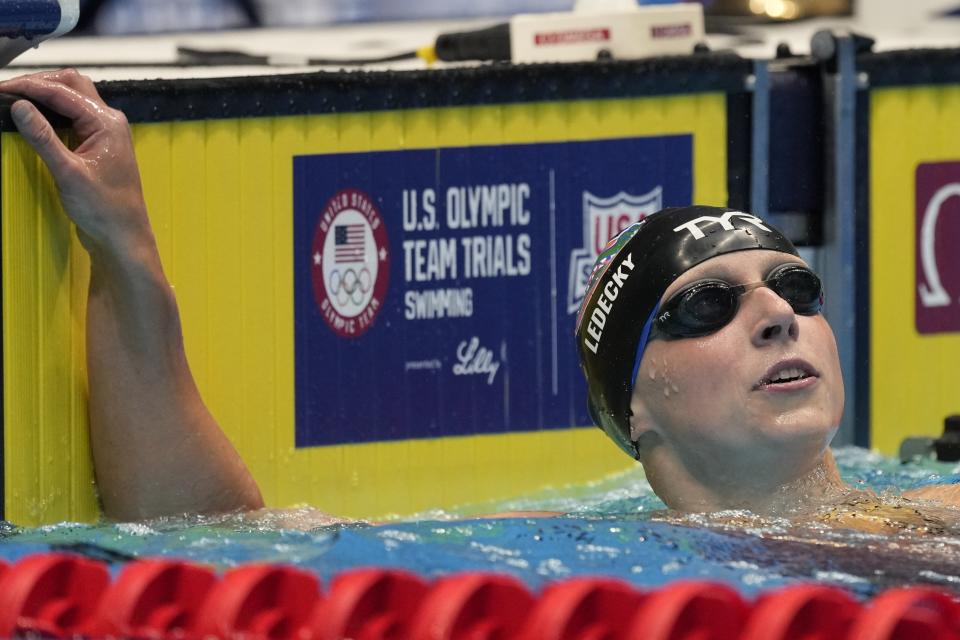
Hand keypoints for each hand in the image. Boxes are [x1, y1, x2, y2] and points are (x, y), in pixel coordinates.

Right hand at [0, 69, 152, 258]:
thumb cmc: (106, 210)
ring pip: (73, 98)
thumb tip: (20, 107)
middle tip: (8, 91)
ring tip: (16, 100)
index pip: (62, 91)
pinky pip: (73, 116)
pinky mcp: (96, 145)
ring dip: (46, 94)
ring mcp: (104, 133)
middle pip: (71, 85)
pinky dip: (52, 111)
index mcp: (107, 124)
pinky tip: (35, 117)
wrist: (123, 236)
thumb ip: (43, 137)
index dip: (28, 87)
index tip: (1, 90)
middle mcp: (109, 122)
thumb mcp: (68, 173)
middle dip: (38, 83)